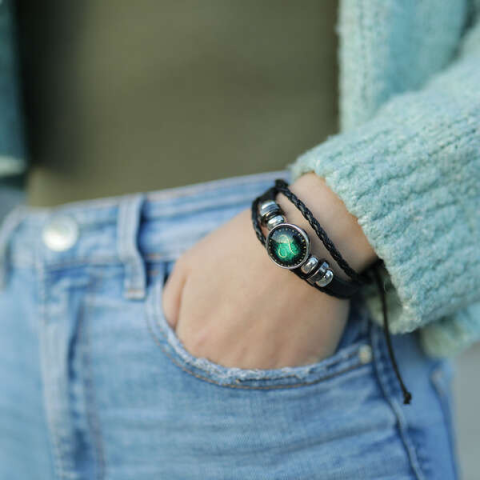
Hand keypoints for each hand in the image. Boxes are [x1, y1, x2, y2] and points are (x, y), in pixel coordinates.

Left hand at [162, 173, 377, 369]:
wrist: (299, 238)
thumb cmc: (239, 246)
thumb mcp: (188, 264)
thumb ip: (170, 305)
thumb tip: (174, 331)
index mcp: (196, 340)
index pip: (190, 354)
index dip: (206, 331)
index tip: (222, 313)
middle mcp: (226, 364)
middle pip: (220, 369)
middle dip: (229, 345)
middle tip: (247, 315)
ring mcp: (265, 370)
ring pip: (253, 376)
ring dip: (258, 353)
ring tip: (270, 318)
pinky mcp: (301, 368)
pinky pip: (287, 374)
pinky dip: (288, 354)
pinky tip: (291, 326)